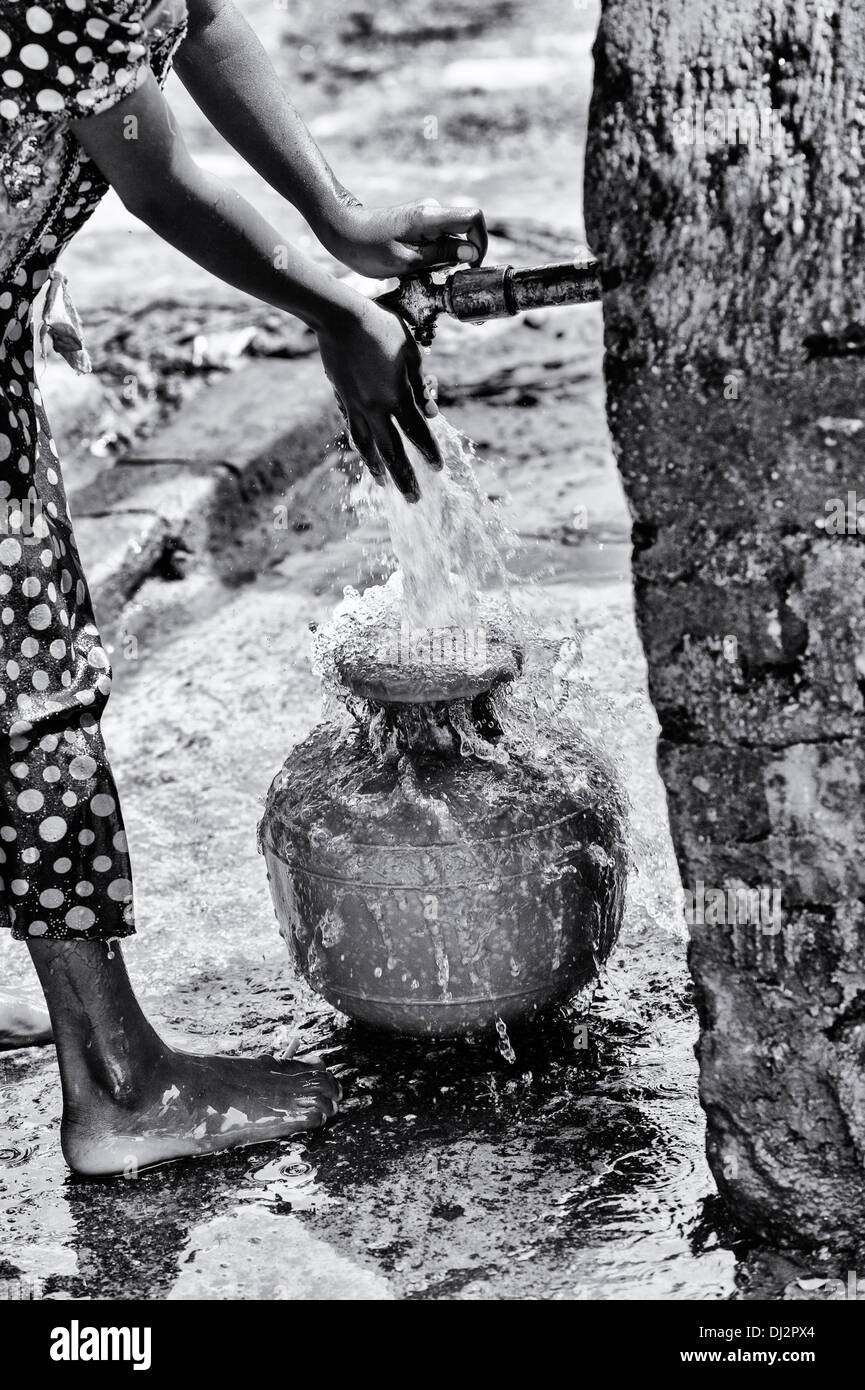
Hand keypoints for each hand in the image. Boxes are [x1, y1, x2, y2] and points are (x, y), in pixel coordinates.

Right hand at [317, 297, 439, 500]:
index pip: (418, 433)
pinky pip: (353, 428)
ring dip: (377, 467)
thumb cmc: (382, 329)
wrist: (340, 318)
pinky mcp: (342, 398)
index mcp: (397, 396)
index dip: (429, 452)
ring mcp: (355, 406)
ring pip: (367, 446)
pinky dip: (360, 444)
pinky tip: (363, 451)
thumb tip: (431, 414)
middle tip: (414, 499)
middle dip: (404, 477)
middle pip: (393, 451)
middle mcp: (376, 408)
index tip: (437, 469)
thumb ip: (420, 385)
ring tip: (383, 483)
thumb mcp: (411, 353)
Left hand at [322, 198, 487, 278]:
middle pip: (464, 231)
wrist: (341, 229)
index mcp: (429, 217)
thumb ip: (440, 256)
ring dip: (443, 259)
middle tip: (440, 277)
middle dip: (460, 257)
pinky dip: (433, 256)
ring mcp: (426, 216)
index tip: (472, 266)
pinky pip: (438, 240)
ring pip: (451, 239)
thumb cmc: (366, 248)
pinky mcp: (419, 223)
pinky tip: (414, 265)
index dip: (480, 242)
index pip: (473, 218)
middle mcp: (431, 211)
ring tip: (418, 271)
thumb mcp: (404, 261)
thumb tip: (471, 254)